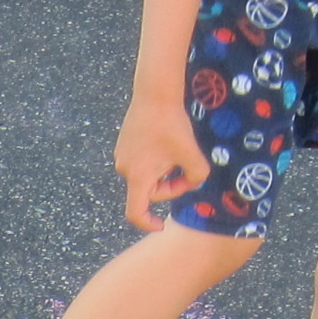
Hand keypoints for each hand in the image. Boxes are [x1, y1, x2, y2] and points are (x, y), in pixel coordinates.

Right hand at [114, 97, 210, 231]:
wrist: (155, 93)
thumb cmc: (172, 124)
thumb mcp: (192, 154)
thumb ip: (196, 177)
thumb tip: (192, 183)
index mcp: (138, 177)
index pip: (136, 212)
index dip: (147, 223)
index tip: (161, 225)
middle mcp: (124, 169)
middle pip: (147, 192)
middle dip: (168, 186)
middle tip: (186, 168)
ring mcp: (121, 156)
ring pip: (145, 176)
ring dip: (162, 171)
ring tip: (174, 150)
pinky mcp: (123, 145)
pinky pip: (140, 163)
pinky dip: (155, 160)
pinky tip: (164, 140)